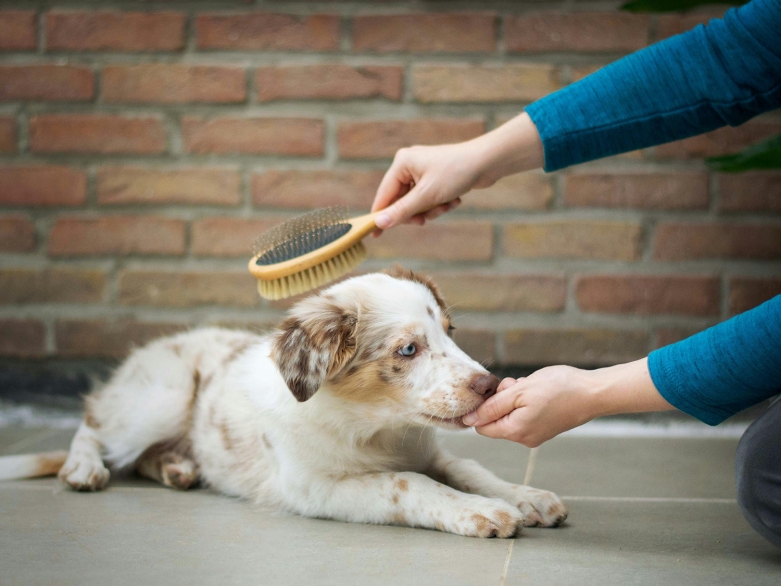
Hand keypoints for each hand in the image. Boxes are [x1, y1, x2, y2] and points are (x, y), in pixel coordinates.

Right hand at [371, 112, 543, 233]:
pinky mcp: (435, 178)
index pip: (384, 195)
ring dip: (432, 210)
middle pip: (401, 201)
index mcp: (402, 163)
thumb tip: (380, 223)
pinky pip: (429, 199)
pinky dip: (440, 204)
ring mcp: (422, 171)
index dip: (380, 216)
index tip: (374, 236)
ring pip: (417, 203)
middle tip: (425, 220)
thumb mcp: (426, 196)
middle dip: (417, 212)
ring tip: (447, 205)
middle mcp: (409, 165)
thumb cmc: (456, 173)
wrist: (488, 162)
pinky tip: (455, 200)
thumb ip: (402, 211)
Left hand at [462, 359, 672, 446]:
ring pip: (510, 414)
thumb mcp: (519, 391)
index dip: (482, 406)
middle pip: (496, 419)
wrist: (593, 392)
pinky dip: (525, 400)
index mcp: (515, 432)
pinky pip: (524, 414)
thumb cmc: (558, 389)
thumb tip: (468, 420)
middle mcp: (524, 438)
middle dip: (501, 399)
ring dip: (514, 397)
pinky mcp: (544, 427)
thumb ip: (492, 406)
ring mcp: (535, 434)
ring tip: (530, 385)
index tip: (497, 390)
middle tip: (516, 384)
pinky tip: (538, 390)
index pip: (482, 427)